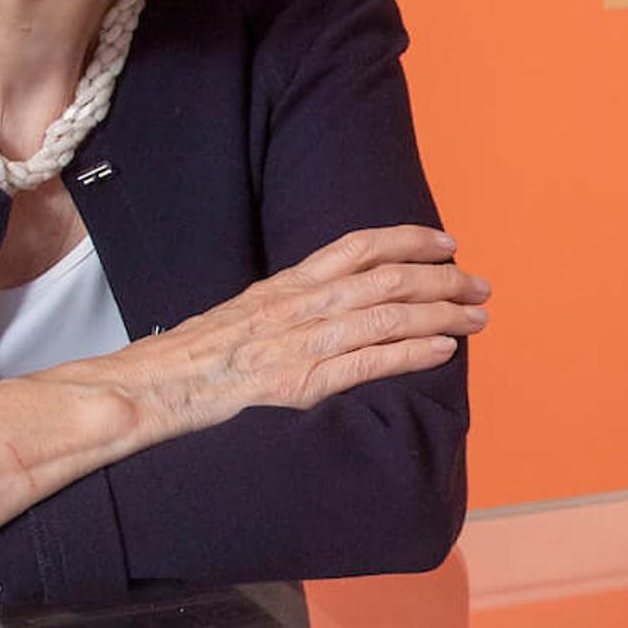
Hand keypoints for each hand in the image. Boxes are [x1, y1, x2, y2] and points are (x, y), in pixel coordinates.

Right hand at [96, 226, 487, 435]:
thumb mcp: (244, 315)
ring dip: (441, 315)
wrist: (147, 388)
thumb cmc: (192, 359)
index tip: (446, 243)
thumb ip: (289, 308)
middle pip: (386, 279)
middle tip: (481, 286)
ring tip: (478, 318)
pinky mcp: (297, 385)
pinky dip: (409, 354)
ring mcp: (299, 344)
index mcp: (286, 286)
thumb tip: (333, 305)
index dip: (409, 240)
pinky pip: (365, 363)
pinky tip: (443, 352)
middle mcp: (298, 306)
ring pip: (386, 317)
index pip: (358, 246)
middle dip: (442, 280)